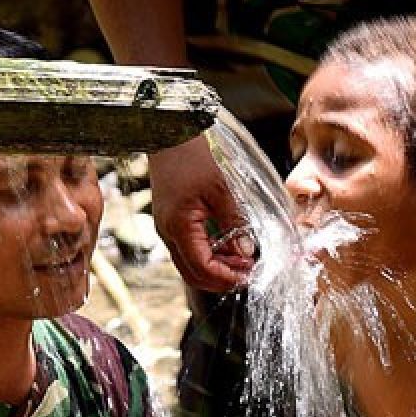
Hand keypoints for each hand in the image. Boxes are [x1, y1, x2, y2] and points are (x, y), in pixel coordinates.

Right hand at [148, 135, 253, 291]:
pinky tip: (229, 249)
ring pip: (190, 265)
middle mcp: (169, 233)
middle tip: (248, 274)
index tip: (248, 276)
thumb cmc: (191, 158)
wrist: (169, 137)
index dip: (226, 277)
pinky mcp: (171, 224)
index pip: (202, 268)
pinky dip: (209, 256)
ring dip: (216, 269)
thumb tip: (247, 252)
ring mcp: (168, 229)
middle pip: (193, 274)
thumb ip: (235, 222)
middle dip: (221, 279)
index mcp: (179, 227)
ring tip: (243, 262)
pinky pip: (189, 251)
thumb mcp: (220, 189)